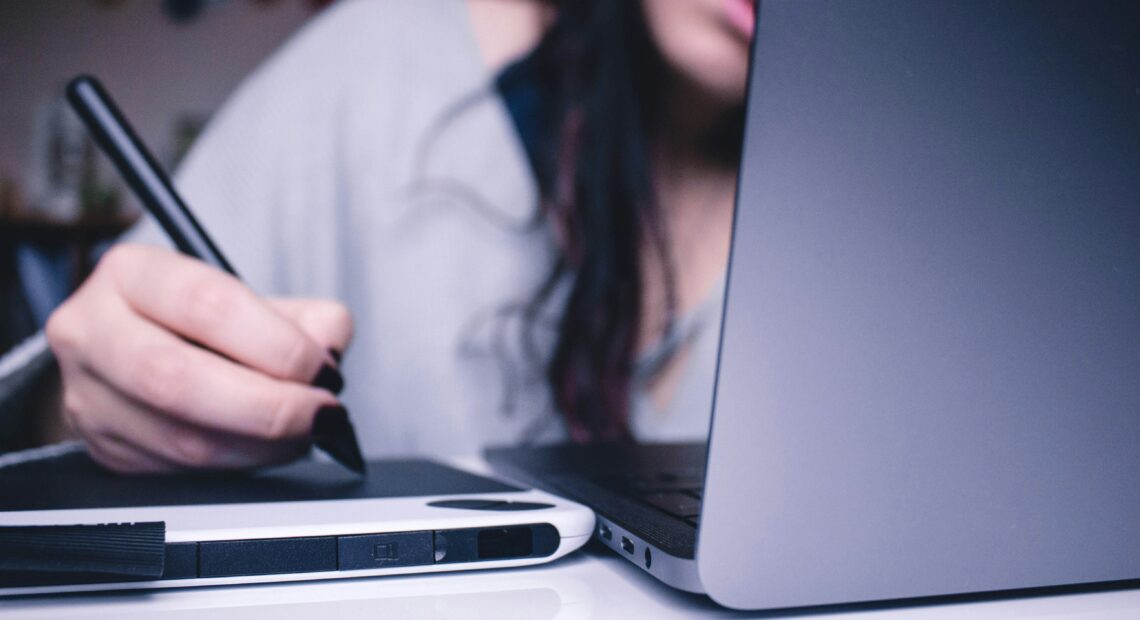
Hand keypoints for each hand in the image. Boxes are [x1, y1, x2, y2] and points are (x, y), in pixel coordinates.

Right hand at [45, 244, 353, 473]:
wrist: (140, 351)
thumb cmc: (205, 322)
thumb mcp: (255, 300)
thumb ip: (306, 317)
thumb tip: (329, 348)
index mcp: (131, 274)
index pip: (206, 305)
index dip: (276, 344)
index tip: (322, 369)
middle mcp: (92, 331)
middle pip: (178, 380)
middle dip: (268, 407)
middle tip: (319, 413)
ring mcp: (87, 396)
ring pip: (180, 438)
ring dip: (261, 446)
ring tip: (303, 433)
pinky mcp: (104, 448)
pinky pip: (179, 471)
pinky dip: (239, 465)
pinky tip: (267, 448)